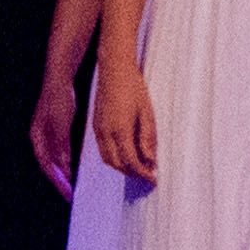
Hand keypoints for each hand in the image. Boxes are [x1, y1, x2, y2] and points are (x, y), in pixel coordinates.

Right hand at [28, 73, 80, 195]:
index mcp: (37, 137)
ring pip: (52, 159)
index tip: (66, 191)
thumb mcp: (61, 123)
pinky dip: (63, 161)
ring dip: (60, 172)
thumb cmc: (58, 99)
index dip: (56, 179)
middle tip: (69, 194)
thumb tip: (62, 164)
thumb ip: (61, 144)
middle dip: (58, 180)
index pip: (46, 164)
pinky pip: (57, 151)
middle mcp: (39, 137)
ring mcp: (45, 133)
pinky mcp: (53, 130)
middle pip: (47, 164)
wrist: (59, 80)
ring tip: (70, 186)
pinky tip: (70, 167)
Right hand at [91, 59, 161, 182]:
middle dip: (132, 173)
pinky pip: (103, 149)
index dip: (142, 173)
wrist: (114, 71)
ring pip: (107, 159)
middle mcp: (105, 133)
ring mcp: (98, 130)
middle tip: (147, 174)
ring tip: (139, 165)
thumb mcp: (147, 113)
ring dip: (122, 167)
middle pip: (117, 164)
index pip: (131, 162)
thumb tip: (150, 160)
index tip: (153, 178)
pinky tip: (126, 153)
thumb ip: (147, 138)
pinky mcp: (96, 125)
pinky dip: (114, 157)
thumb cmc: (133, 88)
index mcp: (120, 130)